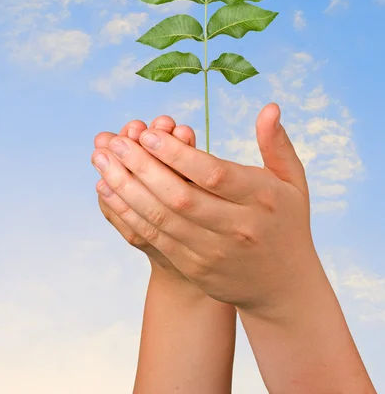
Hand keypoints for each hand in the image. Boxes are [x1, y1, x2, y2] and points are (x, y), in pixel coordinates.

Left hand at [91, 103, 320, 321]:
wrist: (283, 287)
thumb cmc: (286, 222)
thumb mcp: (292, 181)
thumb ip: (277, 143)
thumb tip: (269, 106)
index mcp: (262, 198)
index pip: (214, 174)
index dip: (177, 154)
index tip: (148, 133)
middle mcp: (238, 227)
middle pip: (181, 196)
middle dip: (142, 167)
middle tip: (116, 142)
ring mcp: (214, 251)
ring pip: (162, 218)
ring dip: (126, 188)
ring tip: (101, 161)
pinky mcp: (195, 268)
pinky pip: (156, 238)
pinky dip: (128, 213)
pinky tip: (108, 191)